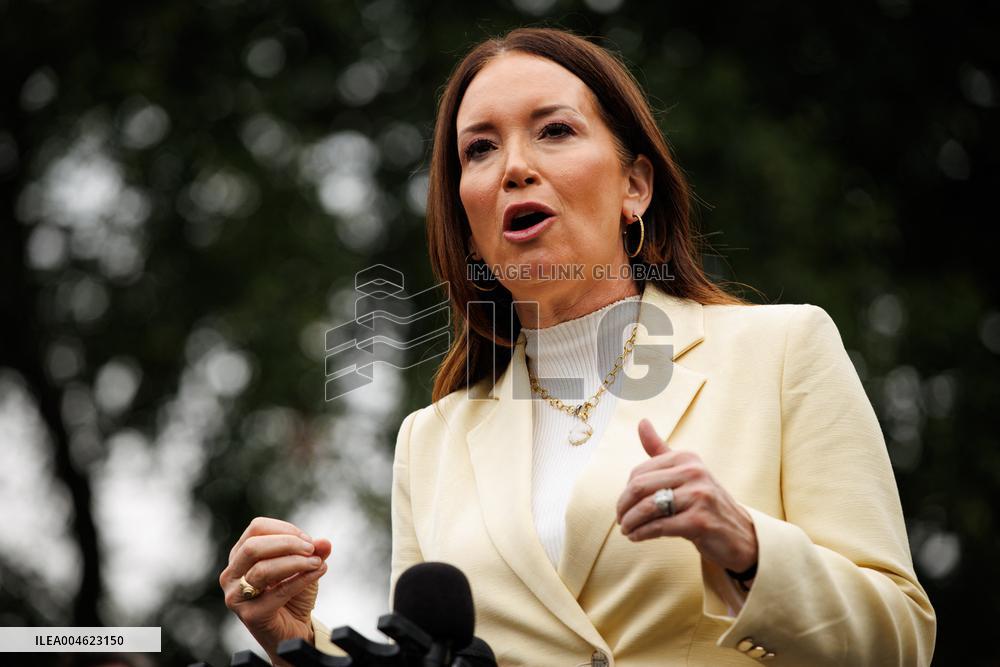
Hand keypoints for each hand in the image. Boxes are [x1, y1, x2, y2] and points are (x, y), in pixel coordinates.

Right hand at [220, 517, 331, 663]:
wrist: (293, 631)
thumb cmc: (293, 595)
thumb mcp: (304, 566)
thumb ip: (314, 552)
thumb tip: (324, 542)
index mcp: (240, 556)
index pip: (256, 528)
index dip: (285, 529)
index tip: (308, 540)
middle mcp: (231, 574)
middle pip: (253, 546)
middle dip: (288, 543)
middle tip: (312, 549)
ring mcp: (236, 596)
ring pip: (263, 569)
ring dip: (296, 562)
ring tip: (318, 563)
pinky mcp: (250, 615)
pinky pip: (278, 591)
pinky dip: (302, 579)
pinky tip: (319, 572)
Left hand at [615, 419, 757, 574]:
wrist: (739, 534)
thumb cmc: (704, 502)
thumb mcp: (685, 472)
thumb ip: (660, 449)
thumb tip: (642, 422)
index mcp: (686, 458)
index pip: (639, 472)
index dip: (625, 492)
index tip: (624, 506)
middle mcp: (694, 472)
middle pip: (640, 487)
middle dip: (624, 506)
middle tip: (621, 520)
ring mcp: (700, 496)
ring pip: (647, 507)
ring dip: (630, 522)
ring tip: (627, 531)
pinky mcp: (701, 521)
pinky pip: (659, 526)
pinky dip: (642, 534)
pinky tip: (637, 537)